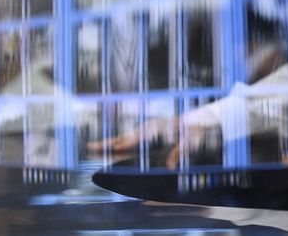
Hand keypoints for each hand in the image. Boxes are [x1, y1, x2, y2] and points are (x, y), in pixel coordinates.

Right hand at [86, 116, 211, 168]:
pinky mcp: (147, 134)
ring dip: (108, 144)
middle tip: (89, 147)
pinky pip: (129, 140)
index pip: (136, 139)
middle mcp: (149, 128)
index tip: (112, 148)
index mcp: (157, 129)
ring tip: (91, 148)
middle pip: (124, 138)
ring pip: (124, 139)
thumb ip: (180, 152)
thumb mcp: (191, 141)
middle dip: (108, 143)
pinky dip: (117, 144)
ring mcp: (147, 130)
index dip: (124, 144)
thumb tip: (171, 167)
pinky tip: (109, 149)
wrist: (199, 120)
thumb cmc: (195, 131)